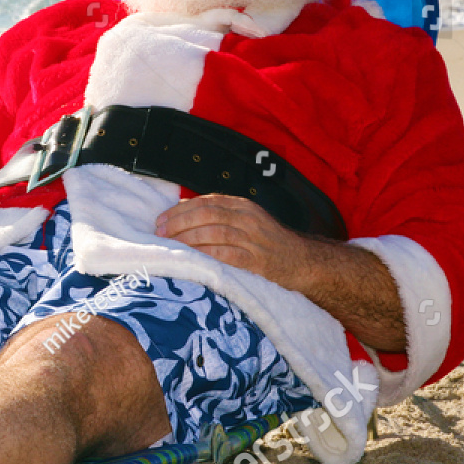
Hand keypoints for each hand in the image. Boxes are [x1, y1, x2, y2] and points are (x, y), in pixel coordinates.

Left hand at [155, 194, 311, 291]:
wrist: (303, 261)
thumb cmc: (268, 242)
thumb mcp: (247, 220)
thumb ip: (219, 214)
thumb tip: (181, 210)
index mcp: (243, 206)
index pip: (206, 201)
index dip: (179, 210)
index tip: (160, 220)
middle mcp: (248, 219)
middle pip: (207, 214)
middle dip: (179, 223)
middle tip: (160, 234)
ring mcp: (254, 240)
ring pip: (214, 233)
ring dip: (188, 239)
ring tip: (170, 246)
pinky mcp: (257, 262)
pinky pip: (227, 255)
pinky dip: (207, 255)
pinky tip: (192, 258)